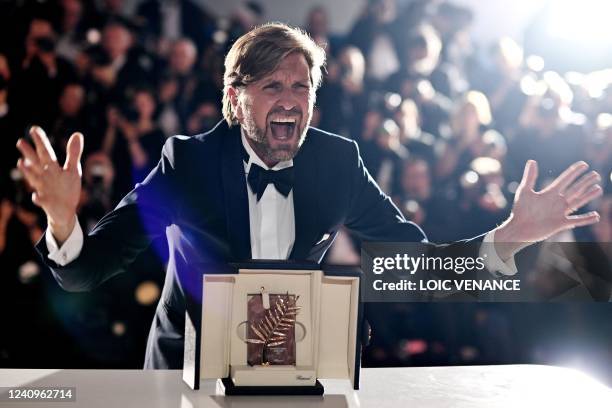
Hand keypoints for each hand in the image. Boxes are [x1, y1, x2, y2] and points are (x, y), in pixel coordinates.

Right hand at [16, 127, 83, 244]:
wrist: (64, 210)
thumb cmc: (67, 188)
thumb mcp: (72, 170)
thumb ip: (73, 153)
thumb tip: (77, 134)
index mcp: (52, 168)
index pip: (45, 152)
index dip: (40, 141)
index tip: (34, 129)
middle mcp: (45, 176)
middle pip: (37, 163)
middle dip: (29, 153)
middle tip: (20, 141)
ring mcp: (44, 189)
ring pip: (34, 179)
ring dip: (28, 172)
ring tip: (21, 163)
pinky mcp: (47, 202)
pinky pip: (41, 200)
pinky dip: (37, 198)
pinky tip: (35, 196)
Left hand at [494, 160, 601, 259]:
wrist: (519, 228)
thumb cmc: (520, 210)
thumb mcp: (524, 191)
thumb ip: (530, 177)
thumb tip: (532, 160)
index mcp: (549, 193)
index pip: (565, 179)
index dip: (574, 172)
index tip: (584, 164)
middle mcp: (557, 202)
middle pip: (574, 189)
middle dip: (585, 182)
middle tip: (596, 174)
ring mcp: (560, 213)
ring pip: (577, 202)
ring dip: (588, 196)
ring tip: (598, 189)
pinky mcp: (560, 224)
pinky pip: (576, 221)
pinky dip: (586, 219)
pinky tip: (596, 216)